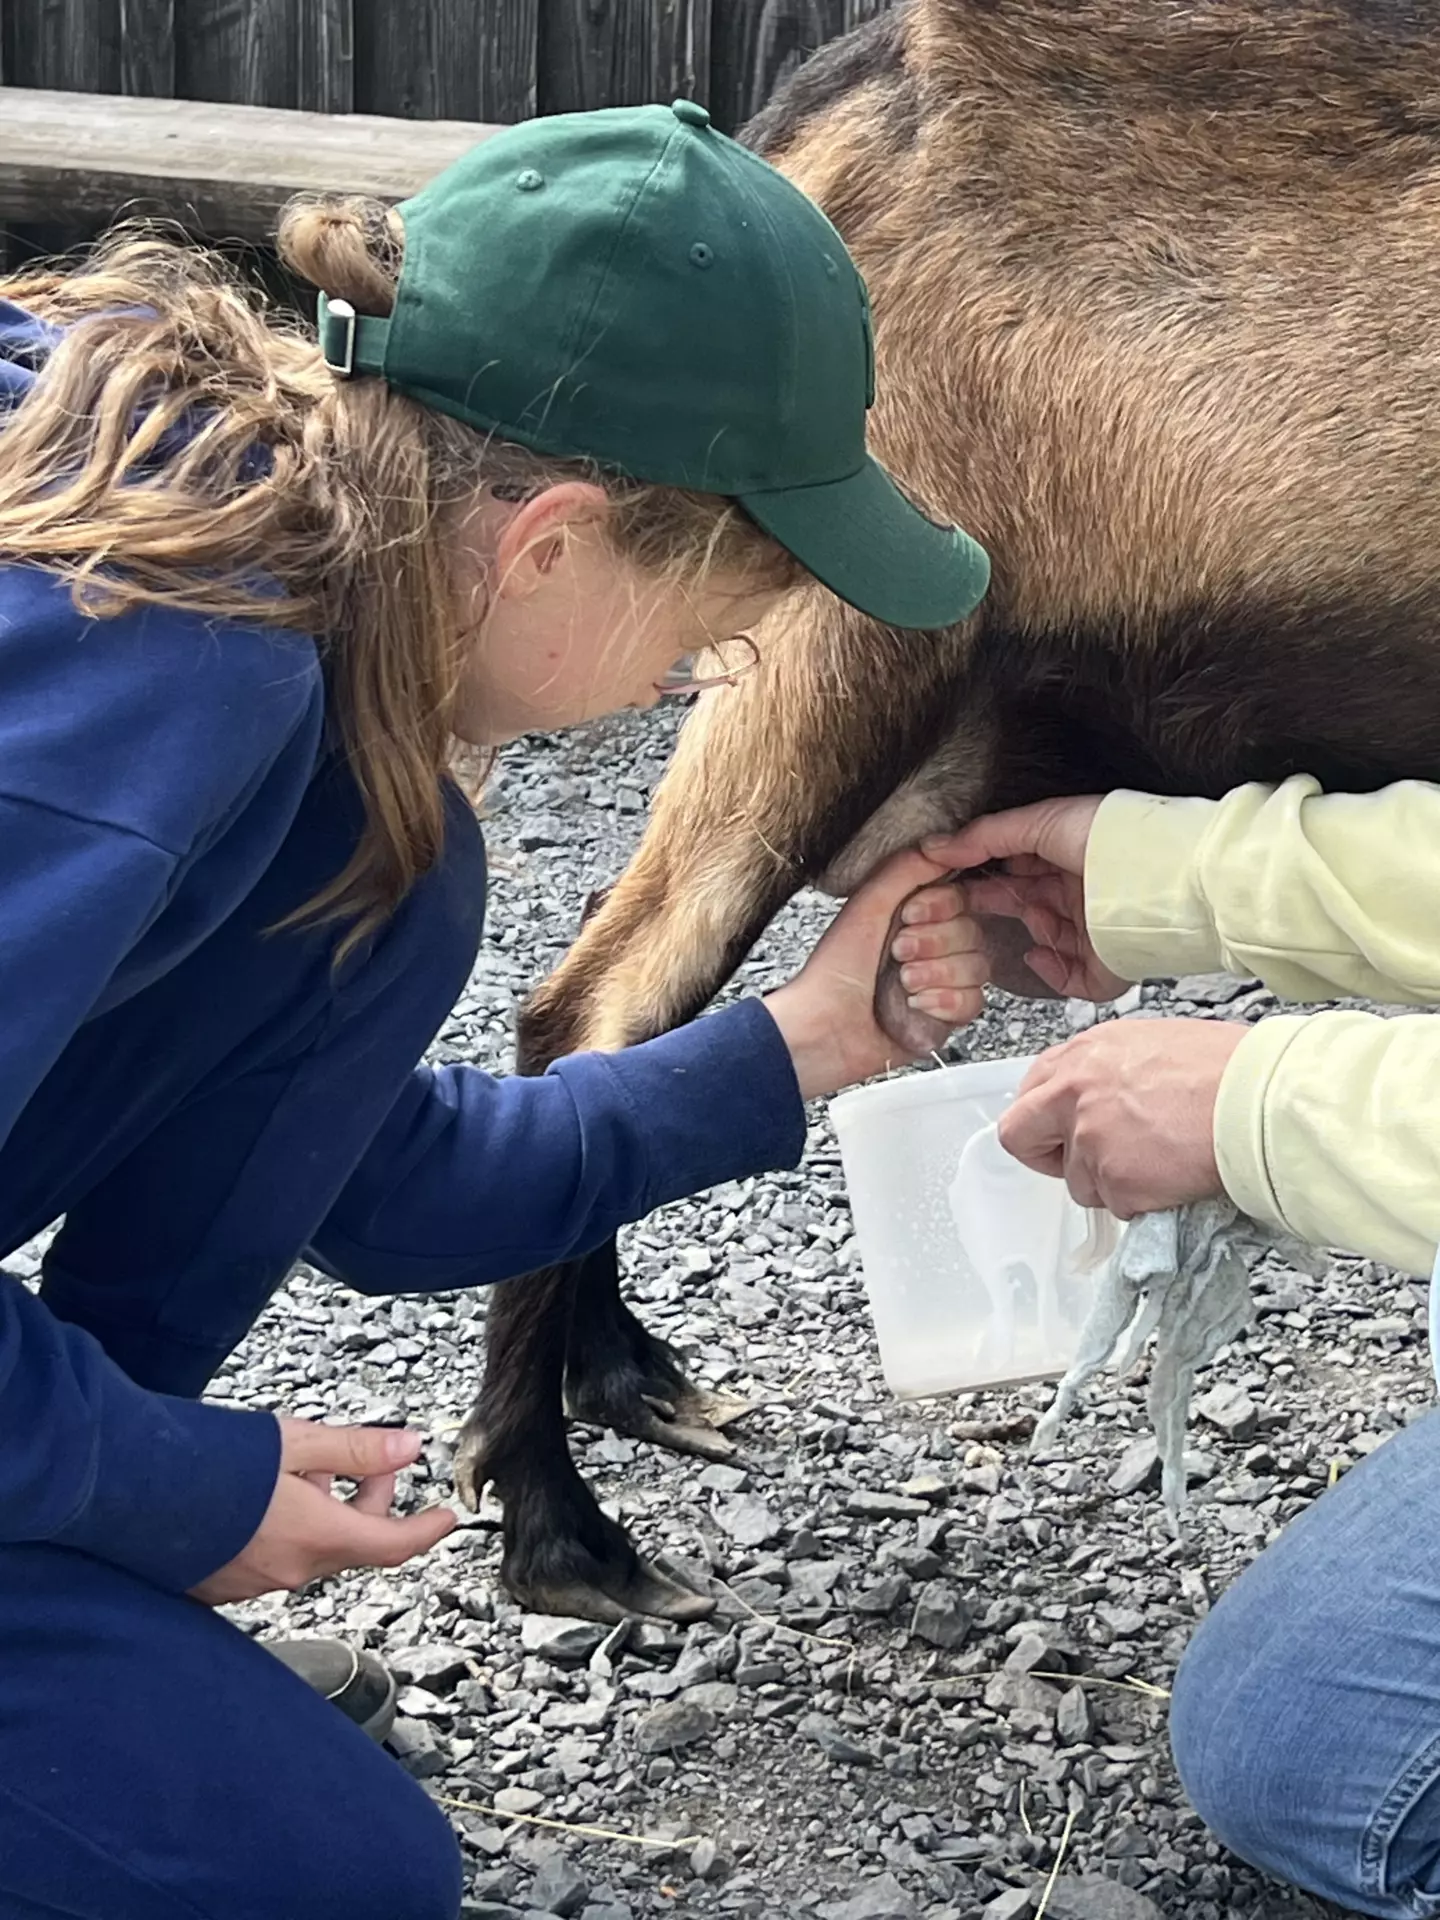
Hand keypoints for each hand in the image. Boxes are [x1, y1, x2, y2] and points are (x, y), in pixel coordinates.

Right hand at [189, 1419, 456, 1603]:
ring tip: (297, 1465)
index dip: (426, 1532)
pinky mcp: (222, 1584)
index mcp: (316, 1536)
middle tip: (357, 1460)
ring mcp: (253, 1584)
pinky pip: (274, 1558)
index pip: (392, 1546)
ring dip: (324, 1511)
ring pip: (313, 1548)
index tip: (447, 1517)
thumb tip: (412, 1448)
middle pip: (353, 1541)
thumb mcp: (295, 1441)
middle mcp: (290, 1570)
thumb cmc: (211, 1459)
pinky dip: (288, 1527)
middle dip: (368, 1501)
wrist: (126, 1488)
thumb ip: (357, 1449)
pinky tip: (262, 1493)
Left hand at [765, 849, 985, 1097]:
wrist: (824, 1028)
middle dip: (935, 944)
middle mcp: (931, 948)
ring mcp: (941, 983)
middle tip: (898, 954)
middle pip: (974, 933)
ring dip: (938, 974)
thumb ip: (905, 870)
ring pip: (978, 968)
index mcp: (913, 918)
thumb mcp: (867, 906)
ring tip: (904, 983)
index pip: (960, 900)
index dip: (942, 908)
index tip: (910, 916)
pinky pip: (974, 1003)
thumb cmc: (834, 970)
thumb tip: (941, 846)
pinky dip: (945, 1003)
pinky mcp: (945, 1018)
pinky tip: (917, 1005)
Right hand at [923, 796, 1130, 1001]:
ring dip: (1029, 931)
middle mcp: (1082, 894)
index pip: (1019, 871)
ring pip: (1044, 940)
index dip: (986, 875)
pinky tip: (1040, 952)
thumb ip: (986, 834)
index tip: (955, 882)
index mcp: (1069, 858)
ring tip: (1028, 918)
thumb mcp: (1040, 821)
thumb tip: (937, 846)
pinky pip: (1066, 978)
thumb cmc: (1109, 838)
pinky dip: (1048, 968)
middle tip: (965, 910)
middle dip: (997, 906)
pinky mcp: (1103, 968)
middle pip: (1027, 906)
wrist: (1153, 877)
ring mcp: (1093, 932)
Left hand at [998, 1018, 1246, 1215]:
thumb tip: (1105, 1096)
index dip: (1046, 1116)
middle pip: (1020, 1136)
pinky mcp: (1116, 1181)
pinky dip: (1145, 1201)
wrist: (1260, 1101)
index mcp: (1084, 1054)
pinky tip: (1175, 1176)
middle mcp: (1075, 1094)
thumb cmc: (1229, 1069)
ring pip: (1079, 1182)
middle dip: (1046, 1155)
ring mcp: (1091, 1141)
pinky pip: (1119, 1206)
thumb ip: (1111, 1071)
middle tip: (1083, 1163)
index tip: (1060, 1129)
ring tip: (1161, 1162)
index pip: (1031, 1089)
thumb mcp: (1155, 1044)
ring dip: (1113, 1183)